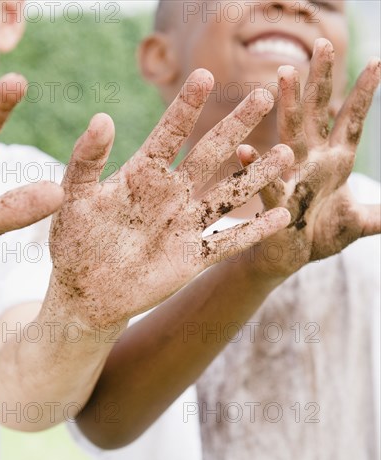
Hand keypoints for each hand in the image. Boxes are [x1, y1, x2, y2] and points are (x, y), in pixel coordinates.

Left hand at [46, 69, 292, 329]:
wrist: (85, 293)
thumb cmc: (74, 243)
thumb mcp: (75, 199)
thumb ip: (86, 161)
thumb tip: (102, 117)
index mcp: (141, 175)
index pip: (168, 134)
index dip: (185, 106)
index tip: (205, 75)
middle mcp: (169, 194)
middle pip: (209, 154)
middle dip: (235, 125)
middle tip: (264, 94)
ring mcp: (184, 225)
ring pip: (227, 194)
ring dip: (255, 175)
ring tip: (286, 153)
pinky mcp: (193, 257)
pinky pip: (228, 242)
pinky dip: (254, 230)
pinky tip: (282, 214)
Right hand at [242, 39, 380, 277]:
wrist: (286, 260)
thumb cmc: (317, 237)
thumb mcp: (358, 223)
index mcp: (333, 163)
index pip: (350, 122)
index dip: (363, 94)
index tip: (376, 61)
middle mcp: (310, 162)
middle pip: (317, 114)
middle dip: (321, 80)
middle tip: (323, 44)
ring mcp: (291, 178)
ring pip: (289, 136)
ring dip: (287, 106)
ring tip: (286, 75)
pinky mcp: (276, 203)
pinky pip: (266, 184)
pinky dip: (255, 167)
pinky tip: (245, 151)